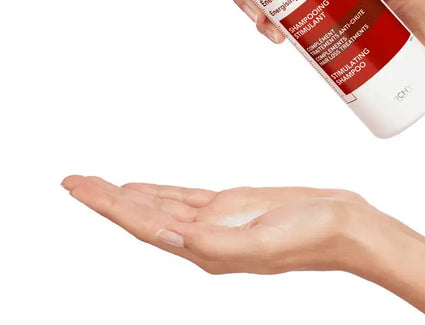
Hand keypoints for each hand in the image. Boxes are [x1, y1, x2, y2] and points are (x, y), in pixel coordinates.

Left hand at [62, 176, 379, 274]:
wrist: (345, 226)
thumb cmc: (313, 237)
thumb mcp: (262, 244)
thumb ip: (214, 244)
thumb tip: (168, 236)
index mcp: (206, 251)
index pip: (143, 225)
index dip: (107, 206)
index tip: (77, 187)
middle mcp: (203, 238)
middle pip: (143, 215)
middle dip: (106, 198)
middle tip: (73, 180)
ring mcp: (216, 221)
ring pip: (160, 205)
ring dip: (127, 195)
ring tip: (98, 184)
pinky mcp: (231, 206)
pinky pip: (184, 197)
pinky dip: (158, 192)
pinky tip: (143, 189)